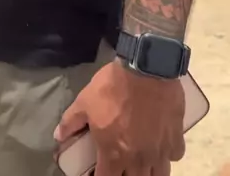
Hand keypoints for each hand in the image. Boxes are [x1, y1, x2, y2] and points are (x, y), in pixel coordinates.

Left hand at [55, 59, 185, 175]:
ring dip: (148, 172)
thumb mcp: (84, 102)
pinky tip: (161, 146)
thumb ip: (71, 122)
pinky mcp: (176, 139)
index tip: (98, 171)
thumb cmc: (112, 87)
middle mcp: (138, 160)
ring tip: (142, 163)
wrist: (145, 69)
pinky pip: (174, 157)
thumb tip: (58, 137)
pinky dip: (167, 156)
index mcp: (113, 154)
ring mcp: (160, 151)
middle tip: (120, 165)